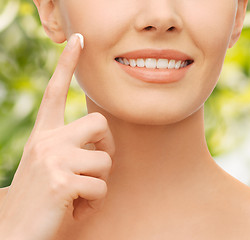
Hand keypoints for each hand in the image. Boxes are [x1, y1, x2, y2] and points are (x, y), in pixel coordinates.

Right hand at [0, 33, 114, 239]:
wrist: (15, 232)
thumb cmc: (42, 197)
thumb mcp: (53, 165)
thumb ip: (72, 147)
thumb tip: (101, 141)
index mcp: (44, 135)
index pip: (55, 90)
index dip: (67, 63)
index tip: (78, 40)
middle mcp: (46, 140)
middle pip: (99, 122)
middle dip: (107, 145)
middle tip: (96, 165)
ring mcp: (52, 159)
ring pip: (105, 159)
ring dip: (100, 181)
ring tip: (82, 194)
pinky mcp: (60, 181)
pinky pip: (101, 186)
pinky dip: (95, 202)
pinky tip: (78, 208)